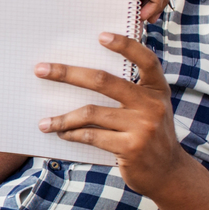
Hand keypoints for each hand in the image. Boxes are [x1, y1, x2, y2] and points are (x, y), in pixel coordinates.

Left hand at [36, 34, 189, 197]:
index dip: (125, 45)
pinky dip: (72, 134)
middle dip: (67, 73)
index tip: (100, 35)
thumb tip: (83, 75)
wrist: (168, 173)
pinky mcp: (130, 148)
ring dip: (62, 118)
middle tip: (40, 70)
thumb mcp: (151, 108)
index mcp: (157, 89)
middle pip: (103, 81)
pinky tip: (61, 134)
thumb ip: (131, 91)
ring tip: (44, 122)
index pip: (145, 60)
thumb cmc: (150, 134)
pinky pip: (91, 136)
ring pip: (90, 113)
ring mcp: (142, 127)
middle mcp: (152, 105)